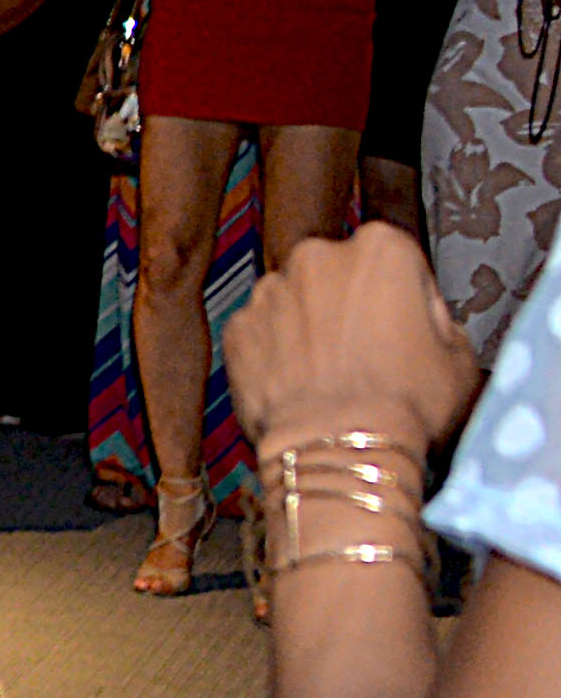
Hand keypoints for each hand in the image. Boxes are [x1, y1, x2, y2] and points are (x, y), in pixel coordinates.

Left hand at [223, 223, 485, 457]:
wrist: (342, 448)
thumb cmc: (407, 405)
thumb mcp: (460, 359)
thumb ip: (441, 322)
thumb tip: (425, 322)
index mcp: (381, 249)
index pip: (399, 263)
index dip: (408, 302)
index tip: (410, 332)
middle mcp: (317, 256)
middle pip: (340, 277)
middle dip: (351, 308)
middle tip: (369, 357)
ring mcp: (269, 291)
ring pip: (296, 302)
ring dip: (310, 328)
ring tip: (333, 377)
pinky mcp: (237, 327)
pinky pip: (262, 334)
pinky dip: (275, 354)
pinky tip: (300, 386)